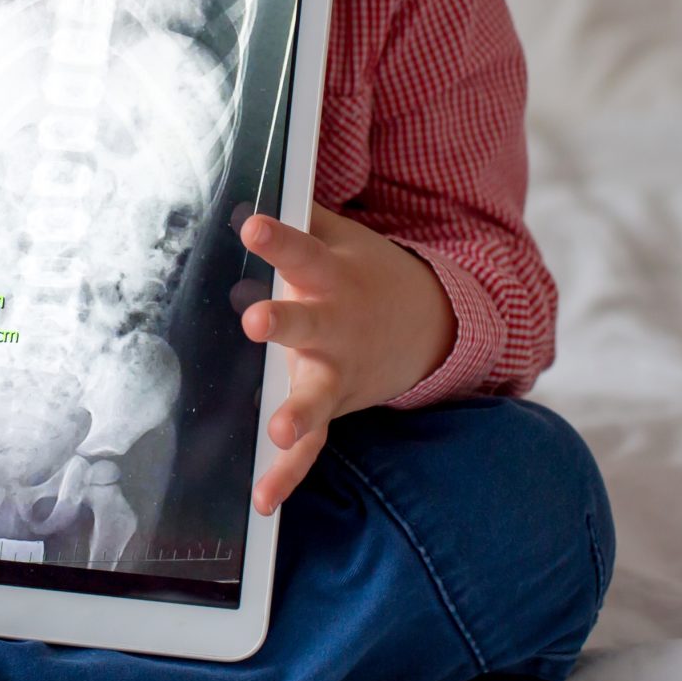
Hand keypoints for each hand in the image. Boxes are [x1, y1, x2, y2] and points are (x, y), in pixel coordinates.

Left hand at [235, 207, 459, 514]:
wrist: (430, 325)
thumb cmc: (365, 273)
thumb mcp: (340, 236)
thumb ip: (299, 214)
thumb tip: (250, 181)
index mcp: (333, 278)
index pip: (302, 252)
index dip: (278, 239)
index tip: (251, 225)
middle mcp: (337, 326)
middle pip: (309, 324)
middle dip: (284, 323)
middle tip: (256, 321)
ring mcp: (339, 373)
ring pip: (316, 394)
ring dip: (298, 412)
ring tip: (277, 431)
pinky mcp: (336, 408)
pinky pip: (312, 448)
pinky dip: (287, 475)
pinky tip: (261, 500)